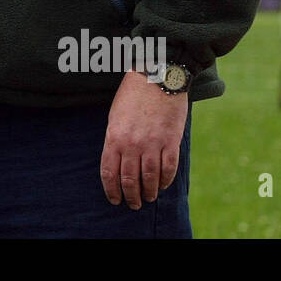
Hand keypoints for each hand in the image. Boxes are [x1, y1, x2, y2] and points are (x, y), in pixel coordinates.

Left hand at [100, 69, 187, 208]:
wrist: (156, 77)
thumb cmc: (132, 95)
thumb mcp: (115, 116)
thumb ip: (115, 140)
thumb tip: (116, 163)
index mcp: (114, 137)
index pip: (109, 172)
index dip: (111, 190)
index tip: (114, 199)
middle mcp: (132, 144)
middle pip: (129, 179)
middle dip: (130, 196)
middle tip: (133, 204)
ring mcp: (152, 144)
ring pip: (149, 178)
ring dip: (148, 192)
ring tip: (148, 197)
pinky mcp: (171, 141)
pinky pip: (168, 169)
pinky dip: (165, 180)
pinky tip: (162, 185)